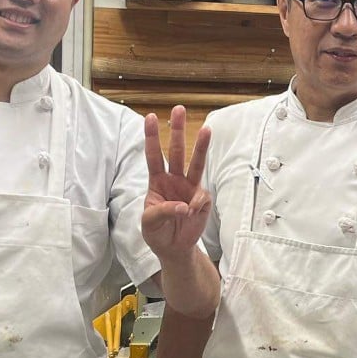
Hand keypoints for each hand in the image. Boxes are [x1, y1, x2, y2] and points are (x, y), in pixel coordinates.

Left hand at [142, 106, 211, 261]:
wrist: (174, 248)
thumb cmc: (157, 232)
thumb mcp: (149, 223)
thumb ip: (162, 212)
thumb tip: (183, 204)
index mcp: (156, 182)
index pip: (153, 156)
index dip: (151, 137)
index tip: (150, 117)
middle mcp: (173, 180)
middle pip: (176, 151)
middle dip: (177, 130)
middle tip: (178, 109)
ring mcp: (189, 188)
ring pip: (196, 163)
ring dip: (201, 147)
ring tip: (206, 130)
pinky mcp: (202, 200)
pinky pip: (202, 197)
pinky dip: (196, 205)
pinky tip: (190, 214)